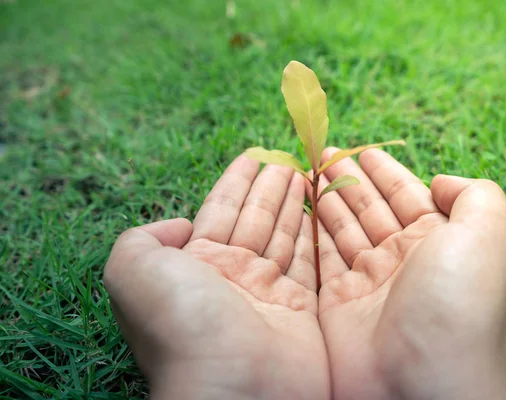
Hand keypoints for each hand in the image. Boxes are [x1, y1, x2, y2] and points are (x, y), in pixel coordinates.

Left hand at [104, 156, 328, 399]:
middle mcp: (230, 277)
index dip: (236, 182)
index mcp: (194, 265)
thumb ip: (143, 239)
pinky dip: (314, 236)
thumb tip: (181, 226)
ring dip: (293, 204)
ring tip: (305, 174)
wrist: (230, 384)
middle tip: (288, 159)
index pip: (219, 211)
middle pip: (255, 220)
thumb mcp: (133, 271)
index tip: (254, 156)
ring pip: (283, 236)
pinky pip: (309, 262)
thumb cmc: (181, 321)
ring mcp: (266, 293)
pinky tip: (318, 211)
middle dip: (269, 188)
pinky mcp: (299, 308)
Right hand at [311, 148, 505, 399]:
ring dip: (328, 199)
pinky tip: (301, 208)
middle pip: (373, 209)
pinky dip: (312, 232)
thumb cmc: (459, 303)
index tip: (362, 150)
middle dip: (351, 180)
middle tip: (324, 154)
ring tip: (308, 172)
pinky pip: (322, 258)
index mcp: (443, 242)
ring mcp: (371, 282)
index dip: (386, 171)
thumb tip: (439, 182)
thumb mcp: (489, 234)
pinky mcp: (339, 301)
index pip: (409, 195)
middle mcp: (406, 260)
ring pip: (345, 229)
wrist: (424, 382)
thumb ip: (473, 195)